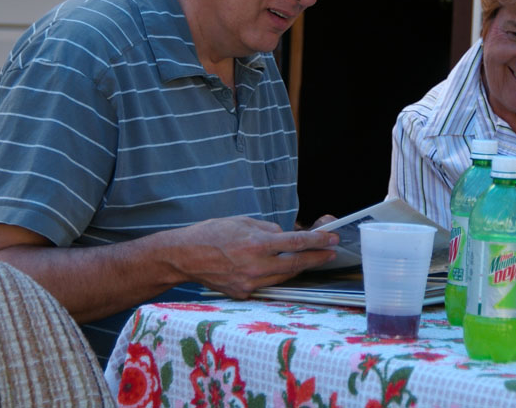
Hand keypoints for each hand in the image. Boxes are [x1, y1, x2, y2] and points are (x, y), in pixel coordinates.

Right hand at [168, 216, 338, 298]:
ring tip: (310, 258)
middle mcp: (255, 265)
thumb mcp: (242, 221)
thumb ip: (268, 229)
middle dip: (317, 258)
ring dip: (299, 267)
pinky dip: (277, 275)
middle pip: (295, 264)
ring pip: (284, 276)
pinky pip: (268, 284)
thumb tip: (286, 237)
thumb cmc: (211, 234)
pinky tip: (281, 268)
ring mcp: (249, 282)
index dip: (317, 241)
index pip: (295, 243)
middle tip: (330, 252)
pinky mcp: (243, 293)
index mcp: (255, 243)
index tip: (331, 239)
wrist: (184, 257)